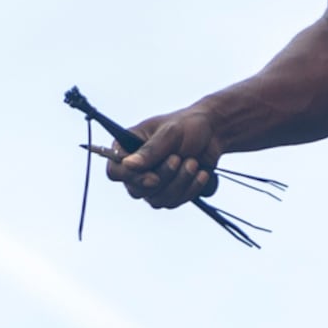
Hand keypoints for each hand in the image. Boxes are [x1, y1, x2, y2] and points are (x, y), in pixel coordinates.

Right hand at [110, 107, 225, 208]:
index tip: (153, 177)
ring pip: (156, 199)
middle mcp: (136, 169)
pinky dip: (190, 189)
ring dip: (179, 183)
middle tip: (178, 158)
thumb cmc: (187, 125)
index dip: (130, 177)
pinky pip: (173, 202)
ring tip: (193, 162)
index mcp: (127, 147)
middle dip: (162, 177)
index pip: (115, 171)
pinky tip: (201, 172)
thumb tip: (128, 165)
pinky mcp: (169, 193)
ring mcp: (151, 184)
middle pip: (136, 190)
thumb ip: (150, 150)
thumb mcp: (170, 133)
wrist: (212, 133)